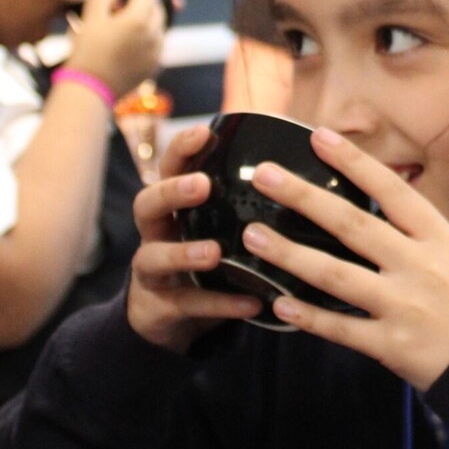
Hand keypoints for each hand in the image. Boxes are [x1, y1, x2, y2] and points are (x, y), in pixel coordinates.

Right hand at [67, 0, 167, 94]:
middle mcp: (154, 35)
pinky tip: (128, 46)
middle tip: (126, 12)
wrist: (91, 87)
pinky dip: (146, 42)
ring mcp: (156, 52)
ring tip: (126, 30)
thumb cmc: (88, 51)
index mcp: (139, 20)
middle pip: (158, 10)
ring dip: (147, 24)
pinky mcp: (154, 67)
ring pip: (158, 29)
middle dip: (145, 7)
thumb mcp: (90, 17)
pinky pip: (156, 46)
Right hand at [126, 124, 264, 352]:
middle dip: (171, 192)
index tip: (204, 131)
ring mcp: (152, 272)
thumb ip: (241, 199)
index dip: (182, 149)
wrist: (165, 317)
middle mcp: (155, 233)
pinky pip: (188, 305)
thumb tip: (301, 164)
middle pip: (147, 205)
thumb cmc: (202, 256)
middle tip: (202, 185)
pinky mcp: (159, 309)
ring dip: (184, 253)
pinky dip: (220, 304)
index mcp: (172, 206)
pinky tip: (250, 303)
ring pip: (154, 258)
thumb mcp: (214, 224)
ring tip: (215, 252)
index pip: (169, 168)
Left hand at [240, 127, 448, 390]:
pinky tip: (279, 305)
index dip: (353, 161)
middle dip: (303, 197)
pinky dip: (308, 317)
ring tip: (253, 236)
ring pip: (335, 274)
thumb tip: (368, 212)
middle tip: (265, 176)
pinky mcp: (392, 345)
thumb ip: (416, 237)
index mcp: (438, 237)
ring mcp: (403, 305)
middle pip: (352, 224)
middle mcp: (418, 265)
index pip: (390, 189)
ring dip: (289, 254)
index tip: (318, 136)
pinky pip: (341, 328)